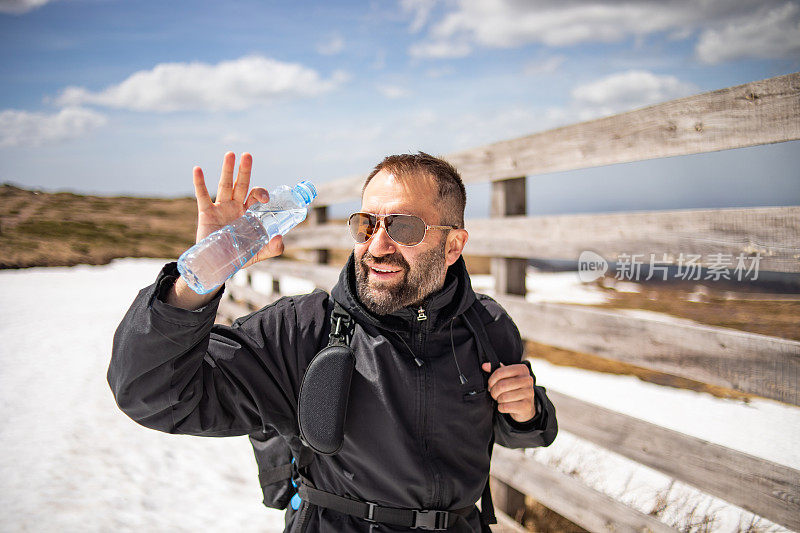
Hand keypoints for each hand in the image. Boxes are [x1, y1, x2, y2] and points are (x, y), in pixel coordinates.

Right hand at [192, 151, 283, 266]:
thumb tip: (280, 239)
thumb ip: (272, 248)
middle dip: (245, 170)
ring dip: (227, 170)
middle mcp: (235, 206)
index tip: (265, 200)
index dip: (261, 193)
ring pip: (225, 185)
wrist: (216, 266)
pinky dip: (199, 183)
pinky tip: (198, 169)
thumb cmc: (237, 256)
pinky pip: (202, 196)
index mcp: (249, 212)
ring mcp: (220, 208)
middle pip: (241, 184)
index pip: (256, 195)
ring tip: (230, 154)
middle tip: (248, 155)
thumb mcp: (258, 253)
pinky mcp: (206, 213)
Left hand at [481, 362, 536, 422]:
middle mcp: (527, 380)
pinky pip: (506, 407)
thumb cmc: (514, 388)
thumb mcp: (506, 377)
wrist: (525, 405)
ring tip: (501, 399)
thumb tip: (485, 366)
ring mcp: (529, 393)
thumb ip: (496, 370)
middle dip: (494, 391)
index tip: (490, 385)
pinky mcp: (527, 405)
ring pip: (504, 397)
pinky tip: (505, 405)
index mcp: (522, 369)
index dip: (491, 380)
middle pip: (501, 385)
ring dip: (498, 400)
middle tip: (494, 393)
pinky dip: (501, 407)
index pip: (500, 372)